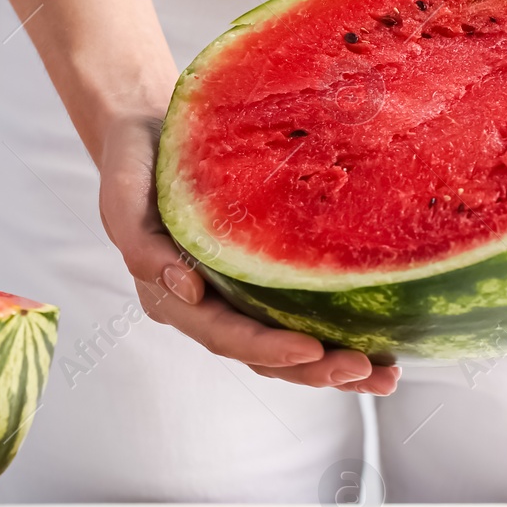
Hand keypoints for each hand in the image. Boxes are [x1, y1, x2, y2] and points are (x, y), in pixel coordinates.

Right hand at [97, 114, 401, 394]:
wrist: (147, 131)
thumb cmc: (133, 160)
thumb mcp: (122, 194)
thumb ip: (142, 245)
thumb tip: (189, 291)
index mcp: (172, 297)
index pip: (222, 335)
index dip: (266, 349)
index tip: (312, 349)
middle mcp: (208, 307)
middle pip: (263, 357)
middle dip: (314, 370)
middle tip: (364, 370)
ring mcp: (237, 296)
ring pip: (287, 347)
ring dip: (334, 367)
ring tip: (384, 375)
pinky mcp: (262, 278)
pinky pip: (301, 315)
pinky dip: (339, 334)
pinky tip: (381, 342)